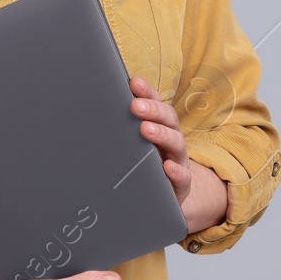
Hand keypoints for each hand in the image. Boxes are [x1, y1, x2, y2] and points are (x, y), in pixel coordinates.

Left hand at [129, 74, 226, 234]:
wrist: (165, 197)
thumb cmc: (145, 164)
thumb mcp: (135, 144)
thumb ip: (123, 127)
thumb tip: (98, 105)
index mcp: (160, 126)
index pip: (156, 103)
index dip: (147, 92)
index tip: (134, 82)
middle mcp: (171, 139)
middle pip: (168, 118)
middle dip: (152, 110)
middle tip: (135, 105)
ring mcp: (178, 161)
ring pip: (176, 143)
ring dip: (161, 134)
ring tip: (146, 129)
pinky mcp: (182, 184)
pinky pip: (182, 177)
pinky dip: (175, 171)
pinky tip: (166, 167)